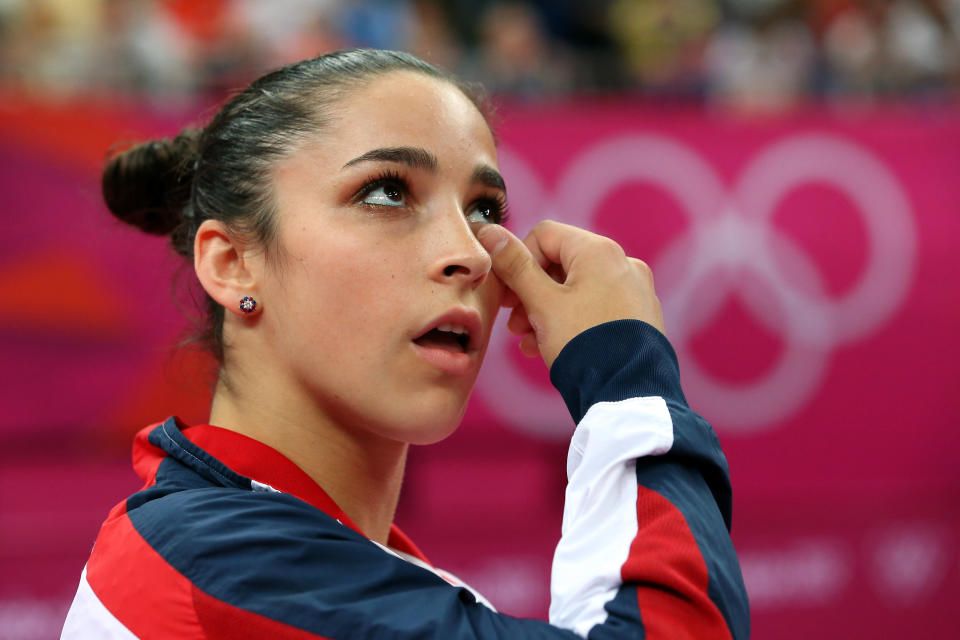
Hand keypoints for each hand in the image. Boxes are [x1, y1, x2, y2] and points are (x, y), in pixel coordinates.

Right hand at [477, 220, 663, 368]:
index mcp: (599, 251)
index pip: (545, 235)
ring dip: (546, 310)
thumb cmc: (583, 344)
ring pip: (577, 289)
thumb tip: (490, 232)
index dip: (518, 261)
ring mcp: (635, 290)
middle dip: (531, 292)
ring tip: (528, 339)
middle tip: (514, 321)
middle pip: (561, 263)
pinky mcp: (639, 317)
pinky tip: (550, 347)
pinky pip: (596, 308)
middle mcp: (623, 263)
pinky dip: (571, 321)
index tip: (507, 294)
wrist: (627, 395)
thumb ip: (515, 266)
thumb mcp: (541, 304)